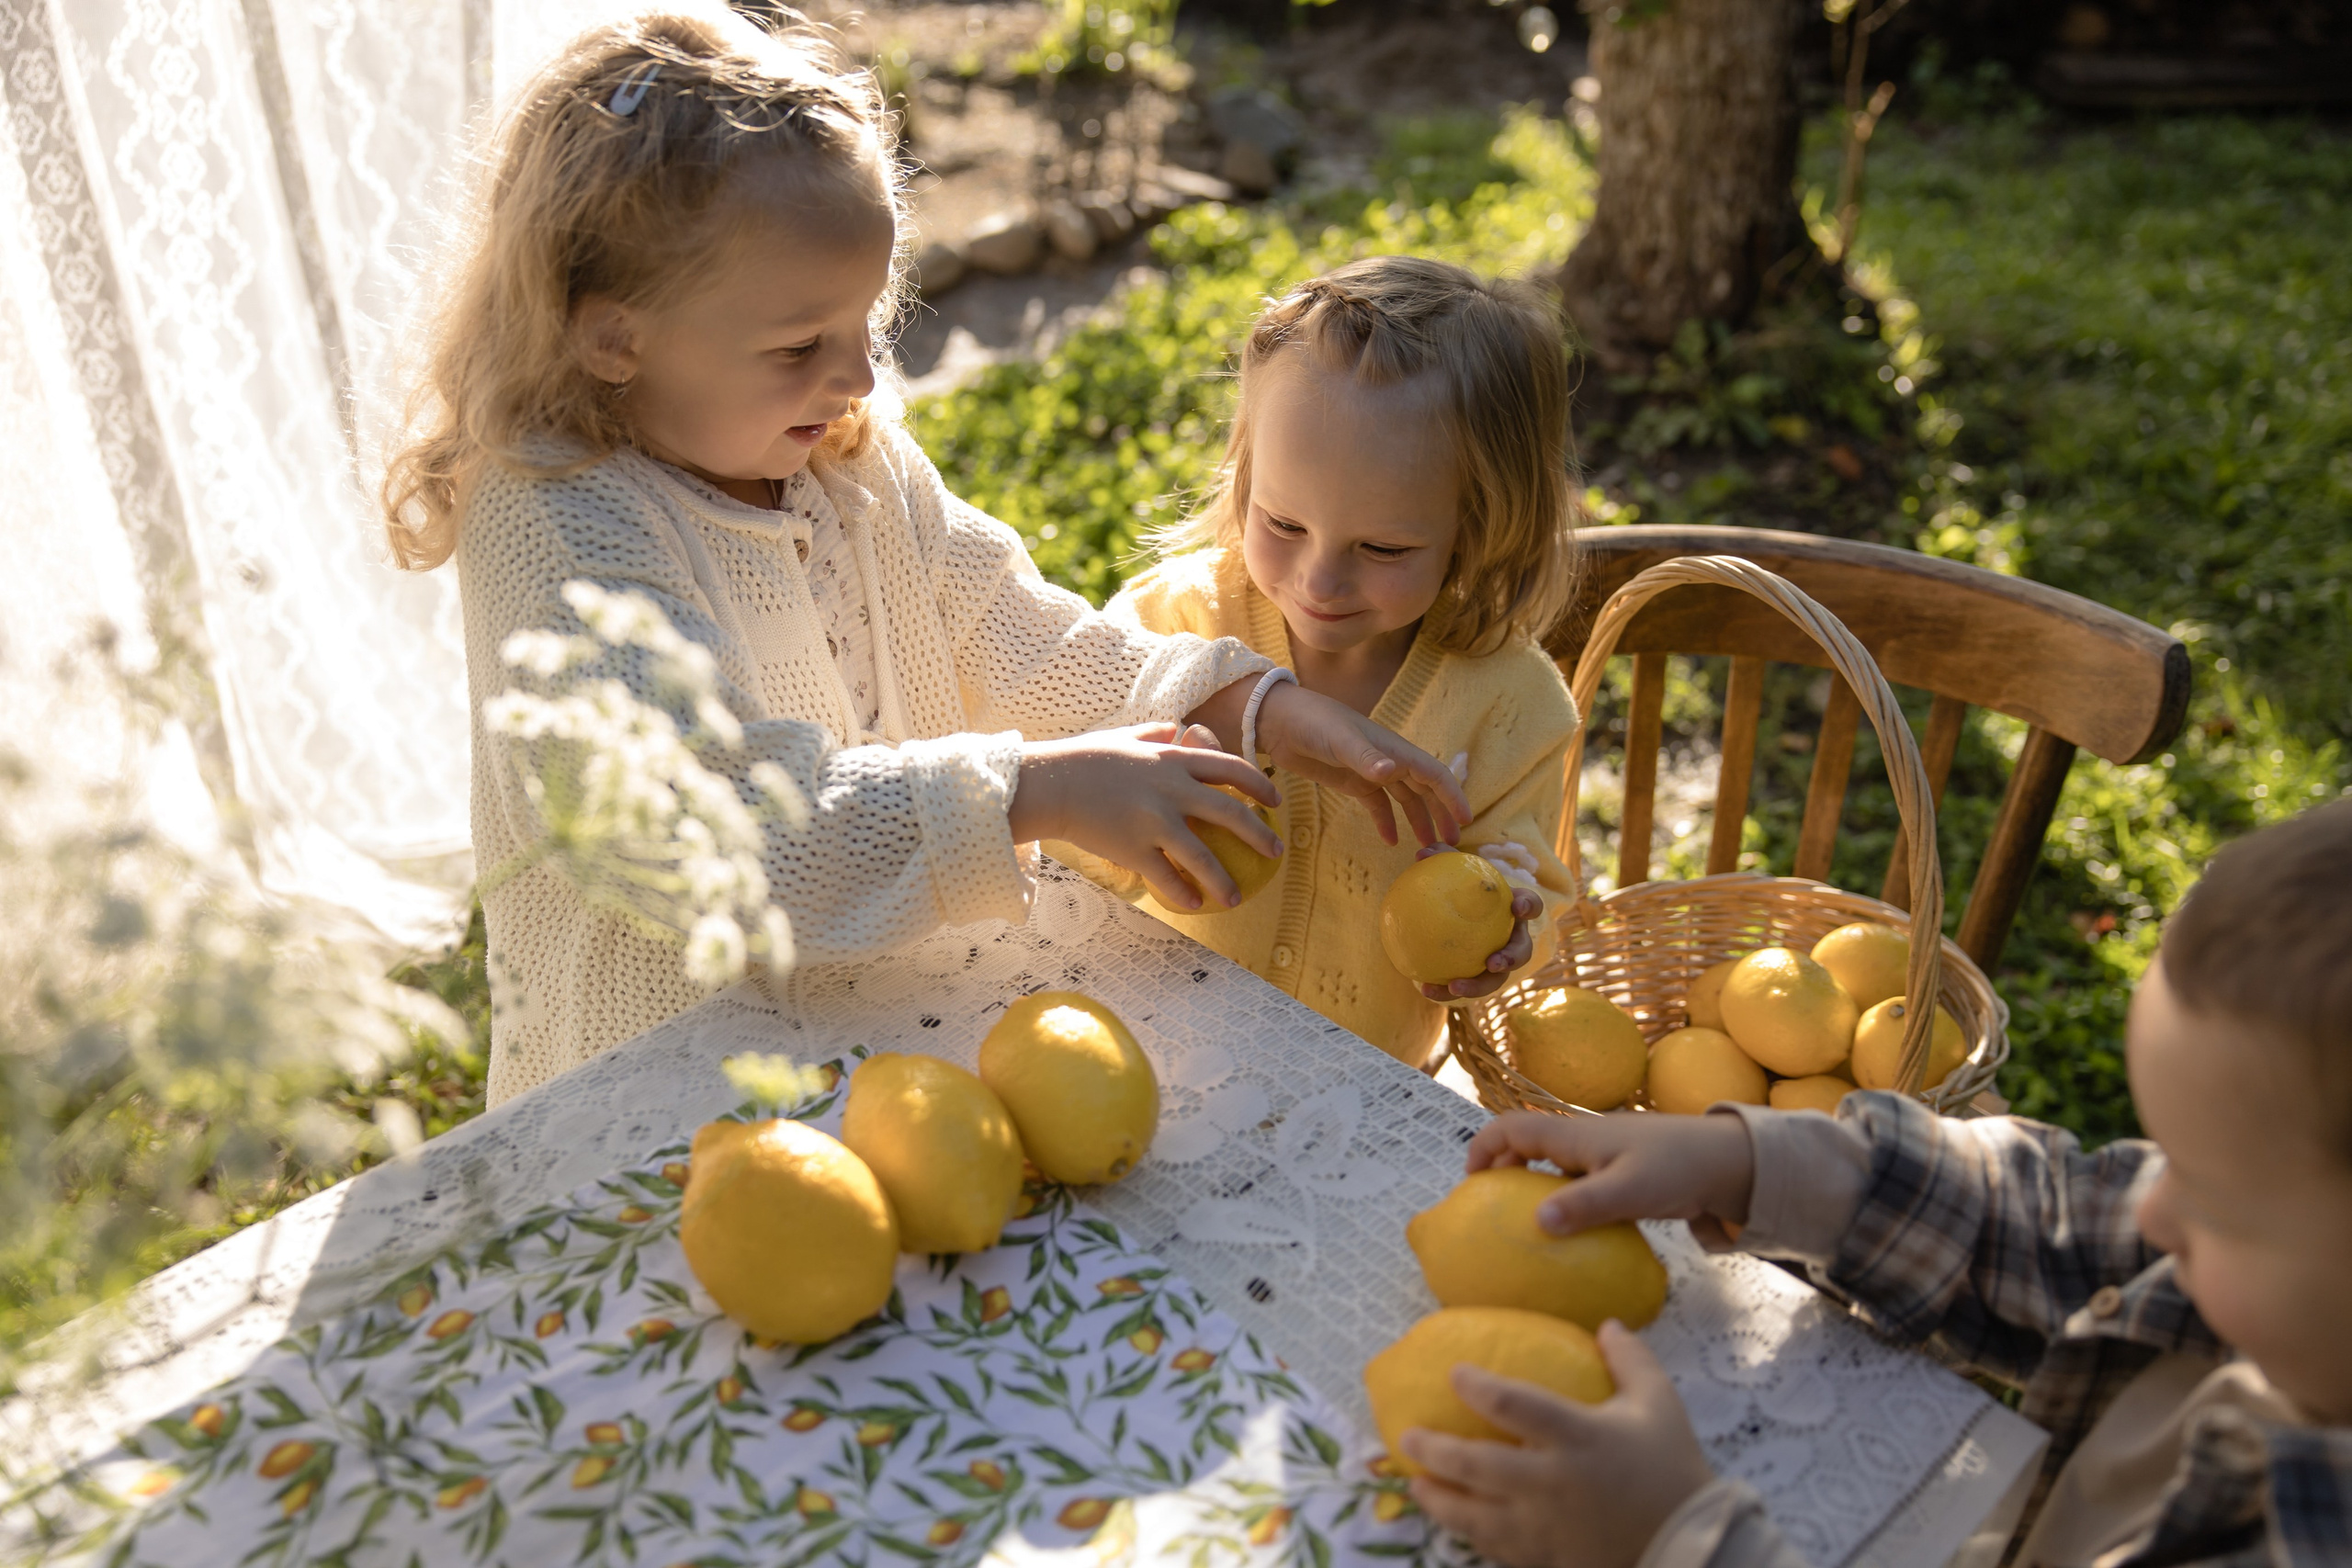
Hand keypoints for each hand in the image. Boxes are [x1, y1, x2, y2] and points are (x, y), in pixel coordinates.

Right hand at [1008, 724, 1281, 911]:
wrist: (1050, 784)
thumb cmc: (1083, 759)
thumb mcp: (1124, 737)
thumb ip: (1154, 734)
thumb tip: (1175, 729)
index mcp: (1173, 760)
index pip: (1230, 769)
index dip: (1259, 785)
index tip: (1276, 800)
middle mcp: (1171, 790)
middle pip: (1229, 813)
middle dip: (1259, 834)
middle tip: (1277, 851)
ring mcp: (1154, 821)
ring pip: (1202, 855)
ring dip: (1224, 880)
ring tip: (1236, 899)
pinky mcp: (1133, 848)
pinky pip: (1165, 876)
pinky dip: (1182, 892)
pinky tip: (1194, 905)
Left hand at [1251, 682, 1469, 848]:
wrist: (1280, 721)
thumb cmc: (1313, 722)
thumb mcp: (1339, 739)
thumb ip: (1365, 757)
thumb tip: (1391, 772)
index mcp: (1394, 750)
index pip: (1433, 775)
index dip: (1452, 796)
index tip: (1466, 820)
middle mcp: (1388, 760)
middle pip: (1424, 790)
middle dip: (1441, 814)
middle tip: (1451, 843)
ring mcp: (1371, 772)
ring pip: (1404, 799)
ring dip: (1418, 820)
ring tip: (1426, 846)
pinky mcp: (1352, 782)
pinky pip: (1377, 805)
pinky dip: (1386, 821)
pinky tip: (1390, 840)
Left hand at [1403, 1322, 1714, 1567]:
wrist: (1693, 1544)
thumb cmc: (1672, 1468)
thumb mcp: (1659, 1403)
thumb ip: (1631, 1358)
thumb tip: (1606, 1323)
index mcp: (1579, 1436)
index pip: (1515, 1404)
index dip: (1476, 1386)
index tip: (1453, 1372)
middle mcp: (1554, 1482)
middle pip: (1478, 1466)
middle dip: (1436, 1451)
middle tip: (1407, 1437)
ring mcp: (1547, 1526)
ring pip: (1476, 1516)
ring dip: (1440, 1500)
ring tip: (1416, 1483)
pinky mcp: (1548, 1558)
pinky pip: (1498, 1548)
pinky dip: (1472, 1534)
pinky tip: (1458, 1521)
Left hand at [1416, 845, 1545, 1000]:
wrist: (1454, 918)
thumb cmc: (1459, 889)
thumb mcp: (1454, 873)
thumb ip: (1441, 860)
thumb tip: (1421, 853)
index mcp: (1513, 912)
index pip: (1531, 905)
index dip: (1529, 905)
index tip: (1518, 906)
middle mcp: (1513, 939)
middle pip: (1522, 952)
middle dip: (1511, 959)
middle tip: (1493, 963)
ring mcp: (1498, 962)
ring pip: (1495, 979)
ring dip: (1478, 986)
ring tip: (1454, 987)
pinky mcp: (1478, 978)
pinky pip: (1465, 986)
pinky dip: (1445, 989)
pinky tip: (1424, 989)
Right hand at [1464, 1110, 1754, 1243]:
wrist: (1730, 1161)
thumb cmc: (1678, 1168)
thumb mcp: (1629, 1191)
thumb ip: (1584, 1206)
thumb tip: (1537, 1224)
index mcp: (1574, 1137)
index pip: (1510, 1128)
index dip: (1482, 1149)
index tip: (1470, 1183)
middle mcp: (1582, 1142)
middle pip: (1525, 1145)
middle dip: (1501, 1170)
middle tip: (1490, 1210)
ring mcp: (1602, 1157)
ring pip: (1552, 1166)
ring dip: (1531, 1187)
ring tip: (1524, 1226)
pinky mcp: (1621, 1174)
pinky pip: (1577, 1184)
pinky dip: (1562, 1201)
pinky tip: (1571, 1235)